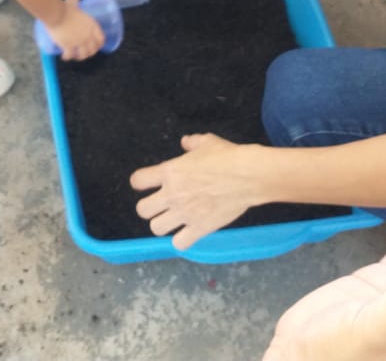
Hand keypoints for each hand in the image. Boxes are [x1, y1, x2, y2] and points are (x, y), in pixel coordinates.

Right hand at [47, 0, 105, 60]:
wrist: (56, 14)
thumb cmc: (65, 7)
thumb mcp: (73, 3)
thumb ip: (75, 0)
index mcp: (92, 25)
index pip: (101, 39)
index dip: (99, 44)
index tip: (97, 46)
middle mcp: (87, 35)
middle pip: (92, 49)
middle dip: (89, 53)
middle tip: (85, 53)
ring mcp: (78, 42)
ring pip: (83, 55)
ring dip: (80, 57)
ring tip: (75, 56)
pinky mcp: (68, 46)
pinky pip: (69, 55)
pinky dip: (67, 57)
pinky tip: (64, 57)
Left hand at [130, 133, 257, 248]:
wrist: (248, 175)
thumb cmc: (227, 156)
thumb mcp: (207, 142)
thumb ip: (192, 143)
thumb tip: (185, 142)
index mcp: (169, 172)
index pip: (137, 181)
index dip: (141, 182)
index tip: (149, 183)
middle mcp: (172, 194)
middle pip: (142, 210)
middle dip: (150, 207)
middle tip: (162, 204)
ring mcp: (185, 214)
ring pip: (156, 228)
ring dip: (163, 224)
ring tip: (175, 220)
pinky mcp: (199, 229)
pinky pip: (179, 243)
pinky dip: (182, 240)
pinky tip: (188, 233)